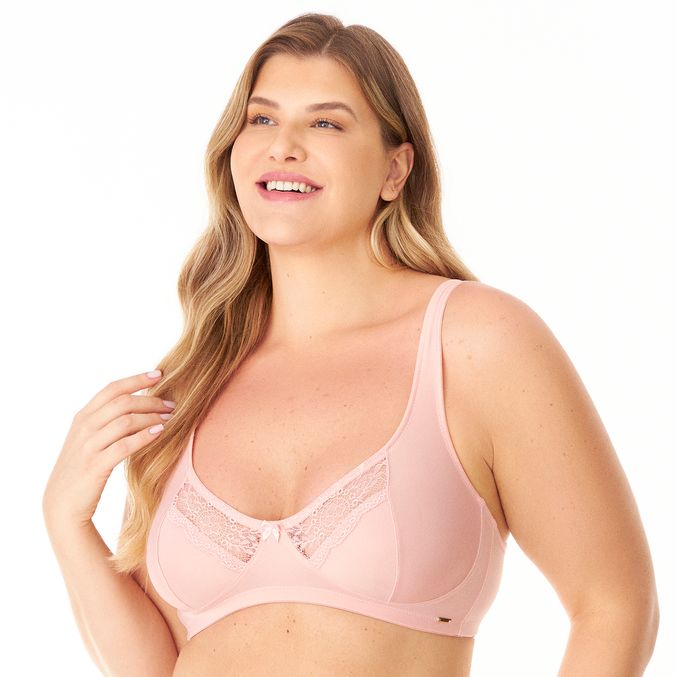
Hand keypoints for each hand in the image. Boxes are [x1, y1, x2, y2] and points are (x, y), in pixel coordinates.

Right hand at [42, 370, 175, 528]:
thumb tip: (137, 404)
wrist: (62, 505)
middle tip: (172, 405)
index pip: (112, 389)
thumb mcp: (89, 439)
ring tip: (171, 419)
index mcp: (83, 417)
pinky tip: (160, 432)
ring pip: (125, 421)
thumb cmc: (82, 469)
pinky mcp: (95, 466)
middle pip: (122, 402)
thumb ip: (106, 421)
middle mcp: (84, 427)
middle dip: (151, 400)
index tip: (158, 374)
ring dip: (152, 417)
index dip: (136, 379)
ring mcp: (88, 446)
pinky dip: (144, 436)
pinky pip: (124, 446)